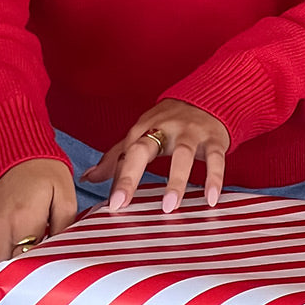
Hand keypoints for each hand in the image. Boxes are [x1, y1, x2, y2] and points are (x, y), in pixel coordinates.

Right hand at [0, 159, 76, 266]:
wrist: (16, 150)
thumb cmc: (42, 169)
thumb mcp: (66, 196)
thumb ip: (65, 229)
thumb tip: (62, 252)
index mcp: (22, 221)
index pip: (25, 267)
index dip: (38, 273)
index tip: (47, 270)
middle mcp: (0, 229)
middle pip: (6, 274)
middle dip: (23, 274)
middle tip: (39, 268)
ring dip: (11, 268)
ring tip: (28, 256)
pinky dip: (4, 257)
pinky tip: (18, 247)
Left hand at [82, 100, 229, 214]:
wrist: (207, 97)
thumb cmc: (169, 121)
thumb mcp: (143, 133)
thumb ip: (117, 157)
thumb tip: (88, 178)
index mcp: (145, 128)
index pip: (126, 153)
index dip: (117, 178)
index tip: (112, 205)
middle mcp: (165, 128)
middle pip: (145, 149)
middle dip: (132, 175)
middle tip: (123, 203)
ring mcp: (190, 132)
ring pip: (182, 154)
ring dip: (175, 180)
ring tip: (169, 206)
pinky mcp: (213, 138)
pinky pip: (215, 158)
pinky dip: (214, 177)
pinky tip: (211, 198)